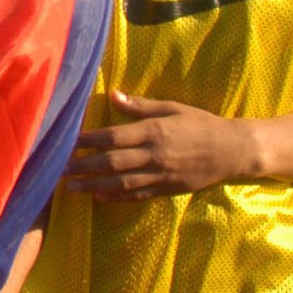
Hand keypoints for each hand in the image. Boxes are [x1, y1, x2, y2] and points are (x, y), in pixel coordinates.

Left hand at [64, 90, 253, 201]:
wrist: (233, 151)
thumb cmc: (200, 124)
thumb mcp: (172, 108)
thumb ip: (140, 105)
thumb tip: (112, 94)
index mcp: (154, 132)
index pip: (113, 137)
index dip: (88, 140)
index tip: (67, 142)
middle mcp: (155, 155)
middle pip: (112, 162)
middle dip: (84, 166)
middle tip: (59, 169)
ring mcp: (161, 175)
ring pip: (122, 183)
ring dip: (94, 186)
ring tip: (72, 188)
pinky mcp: (168, 190)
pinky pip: (139, 195)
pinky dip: (118, 198)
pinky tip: (100, 197)